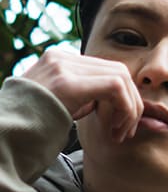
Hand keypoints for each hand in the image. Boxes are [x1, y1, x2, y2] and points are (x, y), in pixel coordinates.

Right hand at [23, 46, 142, 142]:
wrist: (8, 134)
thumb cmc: (35, 126)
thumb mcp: (62, 104)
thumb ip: (83, 96)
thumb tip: (111, 102)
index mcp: (60, 60)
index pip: (107, 70)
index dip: (123, 98)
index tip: (121, 126)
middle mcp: (62, 57)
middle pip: (119, 70)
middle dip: (131, 103)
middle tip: (126, 131)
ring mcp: (63, 67)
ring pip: (122, 77)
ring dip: (130, 108)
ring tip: (120, 133)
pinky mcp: (68, 82)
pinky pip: (115, 86)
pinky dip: (125, 108)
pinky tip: (116, 129)